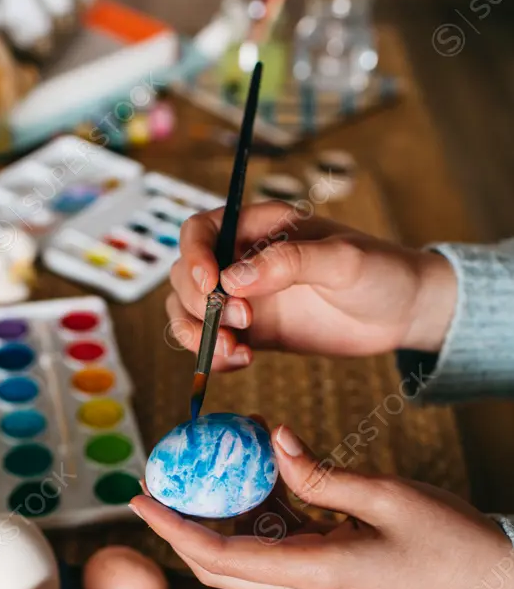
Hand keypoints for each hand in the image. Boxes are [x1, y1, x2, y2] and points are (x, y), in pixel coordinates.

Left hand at [130, 426, 513, 588]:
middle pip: (221, 563)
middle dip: (182, 527)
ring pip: (246, 552)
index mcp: (315, 572)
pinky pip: (278, 542)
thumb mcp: (385, 495)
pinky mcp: (329, 570)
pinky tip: (262, 468)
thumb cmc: (447, 539)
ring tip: (215, 461)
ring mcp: (316, 582)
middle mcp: (306, 585)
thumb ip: (320, 473)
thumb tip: (273, 442)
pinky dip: (261, 509)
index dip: (173, 530)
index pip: (220, 557)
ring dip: (224, 512)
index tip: (138, 501)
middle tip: (158, 485)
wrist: (489, 577)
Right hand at [167, 202, 456, 368]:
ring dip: (197, 334)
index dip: (194, 257)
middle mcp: (244, 258)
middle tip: (240, 324)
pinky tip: (239, 362)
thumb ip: (288, 264)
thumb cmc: (380, 271)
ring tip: (234, 352)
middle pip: (186, 275)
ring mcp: (245, 296)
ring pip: (189, 311)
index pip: (201, 231)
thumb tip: (233, 279)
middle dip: (198, 304)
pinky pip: (212, 341)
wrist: (403, 312)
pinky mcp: (252, 331)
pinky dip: (213, 355)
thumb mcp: (342, 260)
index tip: (211, 287)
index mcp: (261, 226)